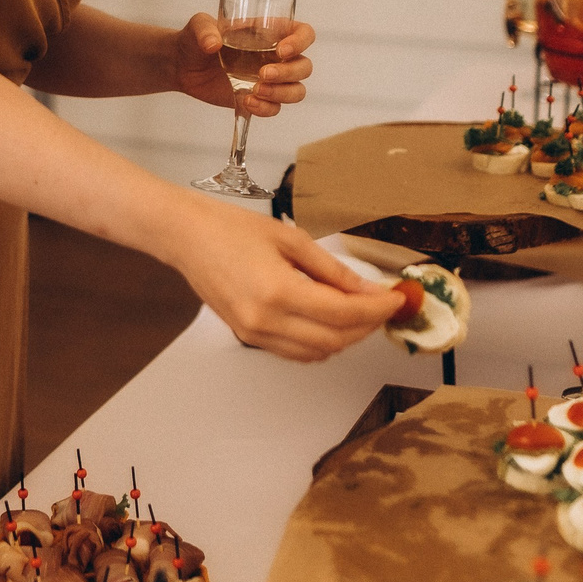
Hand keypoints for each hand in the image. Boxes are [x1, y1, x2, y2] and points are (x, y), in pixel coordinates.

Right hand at [168, 198, 402, 361]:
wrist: (186, 236)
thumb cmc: (231, 228)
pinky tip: (331, 322)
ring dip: (346, 338)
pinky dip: (321, 343)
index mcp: (278, 292)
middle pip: (335, 340)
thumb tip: (366, 289)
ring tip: (362, 313)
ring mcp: (255, 334)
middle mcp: (266, 321)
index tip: (396, 300)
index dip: (376, 310)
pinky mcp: (248, 337)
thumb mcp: (290, 239)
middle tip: (384, 305)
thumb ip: (332, 269)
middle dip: (367, 326)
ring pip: (317, 353)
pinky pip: (295, 352)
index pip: (343, 314)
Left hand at [171, 13, 314, 118]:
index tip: (281, 51)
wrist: (182, 67)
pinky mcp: (258, 99)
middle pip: (304, 66)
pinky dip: (266, 109)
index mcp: (271, 32)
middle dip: (288, 73)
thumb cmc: (195, 39)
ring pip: (297, 90)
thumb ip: (204, 30)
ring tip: (255, 91)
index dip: (301, 42)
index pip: (304, 33)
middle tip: (262, 75)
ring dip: (281, 94)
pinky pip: (275, 108)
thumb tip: (212, 44)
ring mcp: (270, 80)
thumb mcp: (197, 26)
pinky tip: (246, 102)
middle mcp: (276, 56)